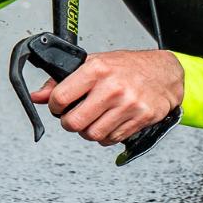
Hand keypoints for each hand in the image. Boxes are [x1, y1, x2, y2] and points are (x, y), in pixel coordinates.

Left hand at [29, 49, 182, 145]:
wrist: (164, 73)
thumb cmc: (128, 67)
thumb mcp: (94, 63)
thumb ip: (63, 80)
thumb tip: (38, 96)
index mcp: (97, 69)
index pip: (60, 97)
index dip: (54, 106)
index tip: (58, 106)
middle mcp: (112, 87)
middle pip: (74, 123)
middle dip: (70, 123)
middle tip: (74, 117)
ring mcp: (127, 104)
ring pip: (92, 135)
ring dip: (89, 131)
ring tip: (95, 118)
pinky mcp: (140, 118)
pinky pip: (111, 139)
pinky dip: (107, 136)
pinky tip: (111, 121)